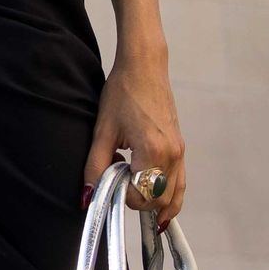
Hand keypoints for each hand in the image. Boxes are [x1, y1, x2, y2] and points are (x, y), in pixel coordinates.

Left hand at [82, 54, 185, 229]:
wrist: (144, 68)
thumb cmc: (123, 93)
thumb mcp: (102, 131)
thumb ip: (95, 166)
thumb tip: (88, 196)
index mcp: (153, 150)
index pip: (140, 196)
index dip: (122, 195)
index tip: (110, 178)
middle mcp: (171, 154)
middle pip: (158, 201)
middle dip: (136, 199)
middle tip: (119, 179)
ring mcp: (179, 152)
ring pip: (172, 197)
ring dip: (152, 200)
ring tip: (132, 187)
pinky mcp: (180, 148)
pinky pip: (180, 183)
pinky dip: (168, 195)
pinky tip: (155, 200)